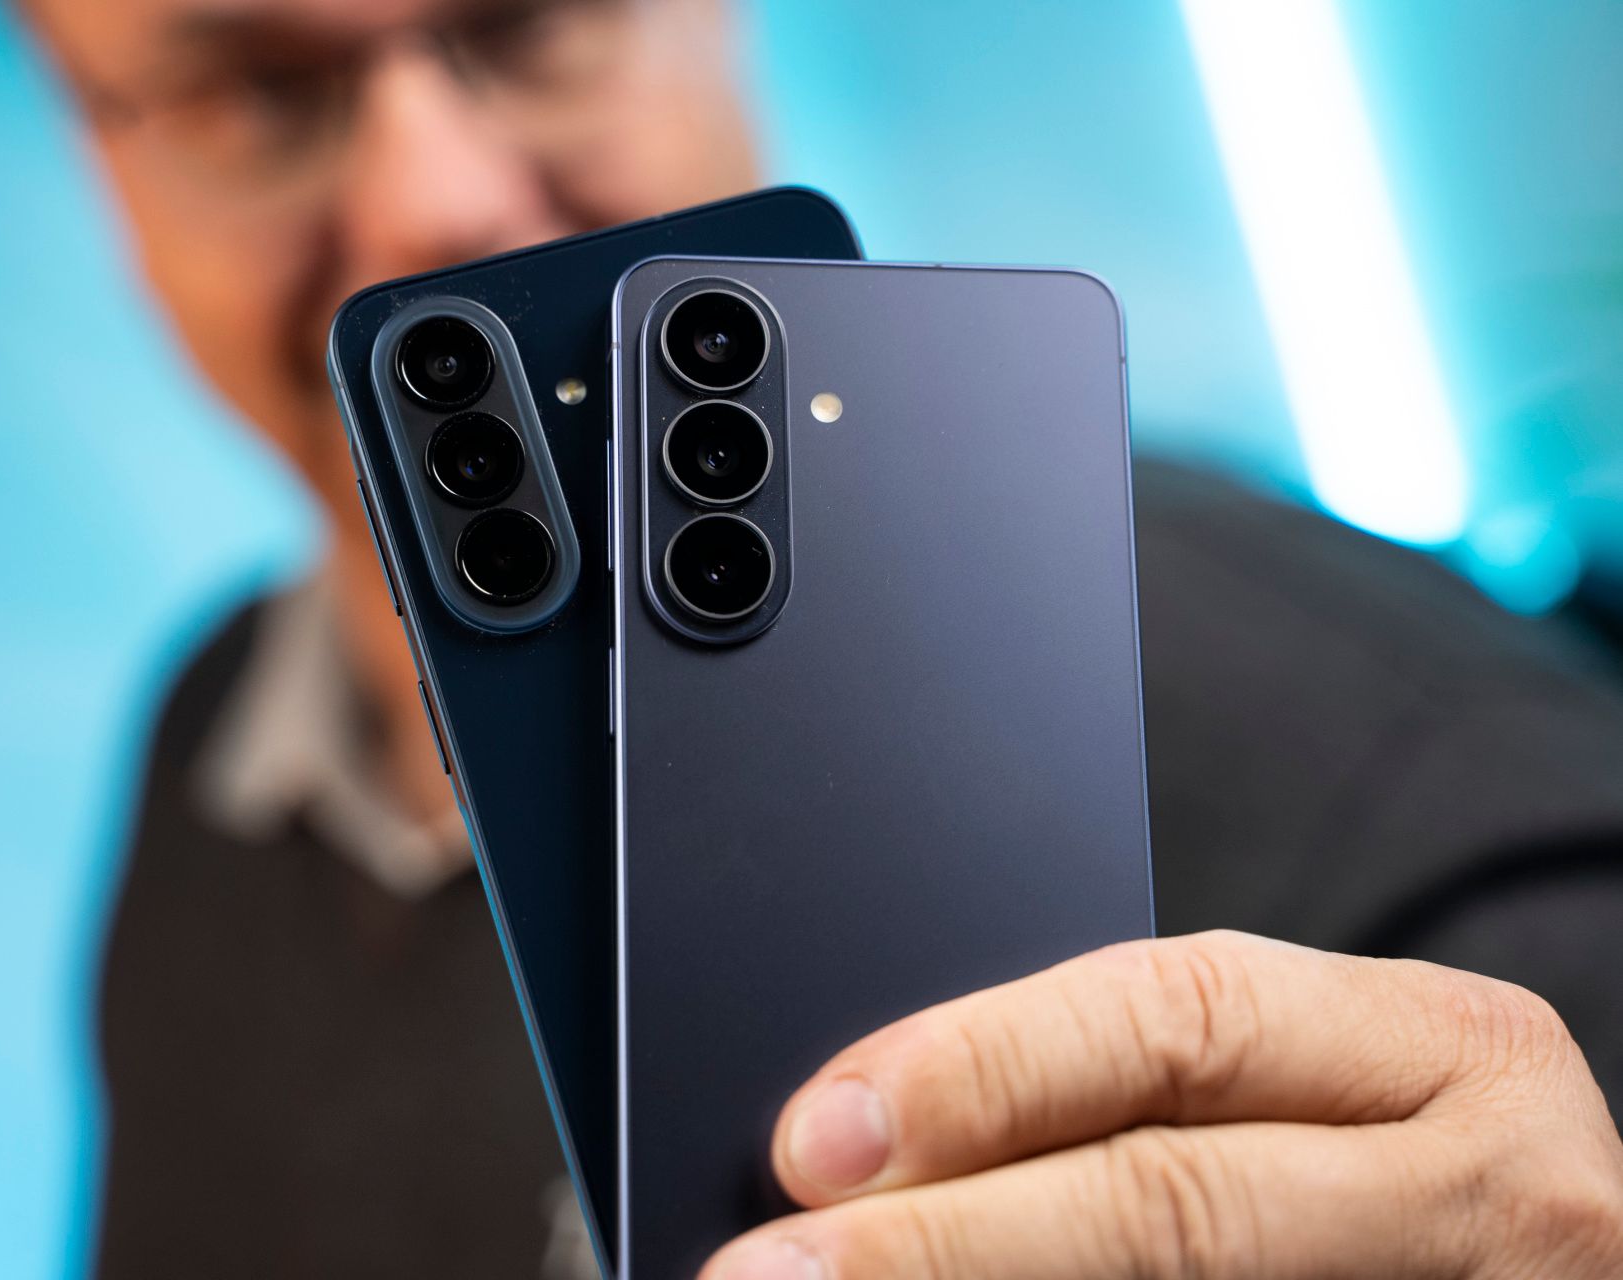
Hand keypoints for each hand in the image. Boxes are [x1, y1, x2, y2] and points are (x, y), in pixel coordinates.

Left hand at [701, 931, 1622, 1278]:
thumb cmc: (1418, 1182)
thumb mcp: (1320, 1095)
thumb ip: (1137, 1091)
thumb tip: (874, 1138)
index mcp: (1444, 1051)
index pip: (1178, 1016)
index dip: (982, 1069)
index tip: (820, 1134)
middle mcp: (1496, 1184)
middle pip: (1174, 1197)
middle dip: (947, 1243)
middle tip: (776, 1273)